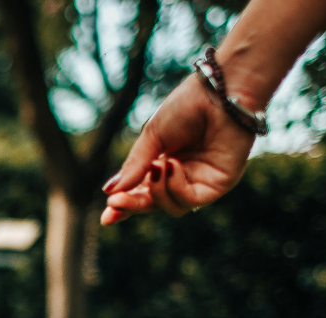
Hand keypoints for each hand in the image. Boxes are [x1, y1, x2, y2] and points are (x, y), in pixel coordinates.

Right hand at [100, 74, 255, 224]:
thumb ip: (134, 167)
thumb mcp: (151, 138)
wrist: (218, 92)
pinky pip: (190, 200)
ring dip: (157, 192)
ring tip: (156, 167)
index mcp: (164, 164)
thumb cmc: (187, 107)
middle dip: (133, 205)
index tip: (106, 217)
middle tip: (114, 203)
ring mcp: (201, 181)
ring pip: (172, 207)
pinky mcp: (219, 184)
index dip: (125, 205)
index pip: (143, 192)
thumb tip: (110, 191)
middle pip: (155, 204)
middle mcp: (183, 176)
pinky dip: (175, 187)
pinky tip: (172, 165)